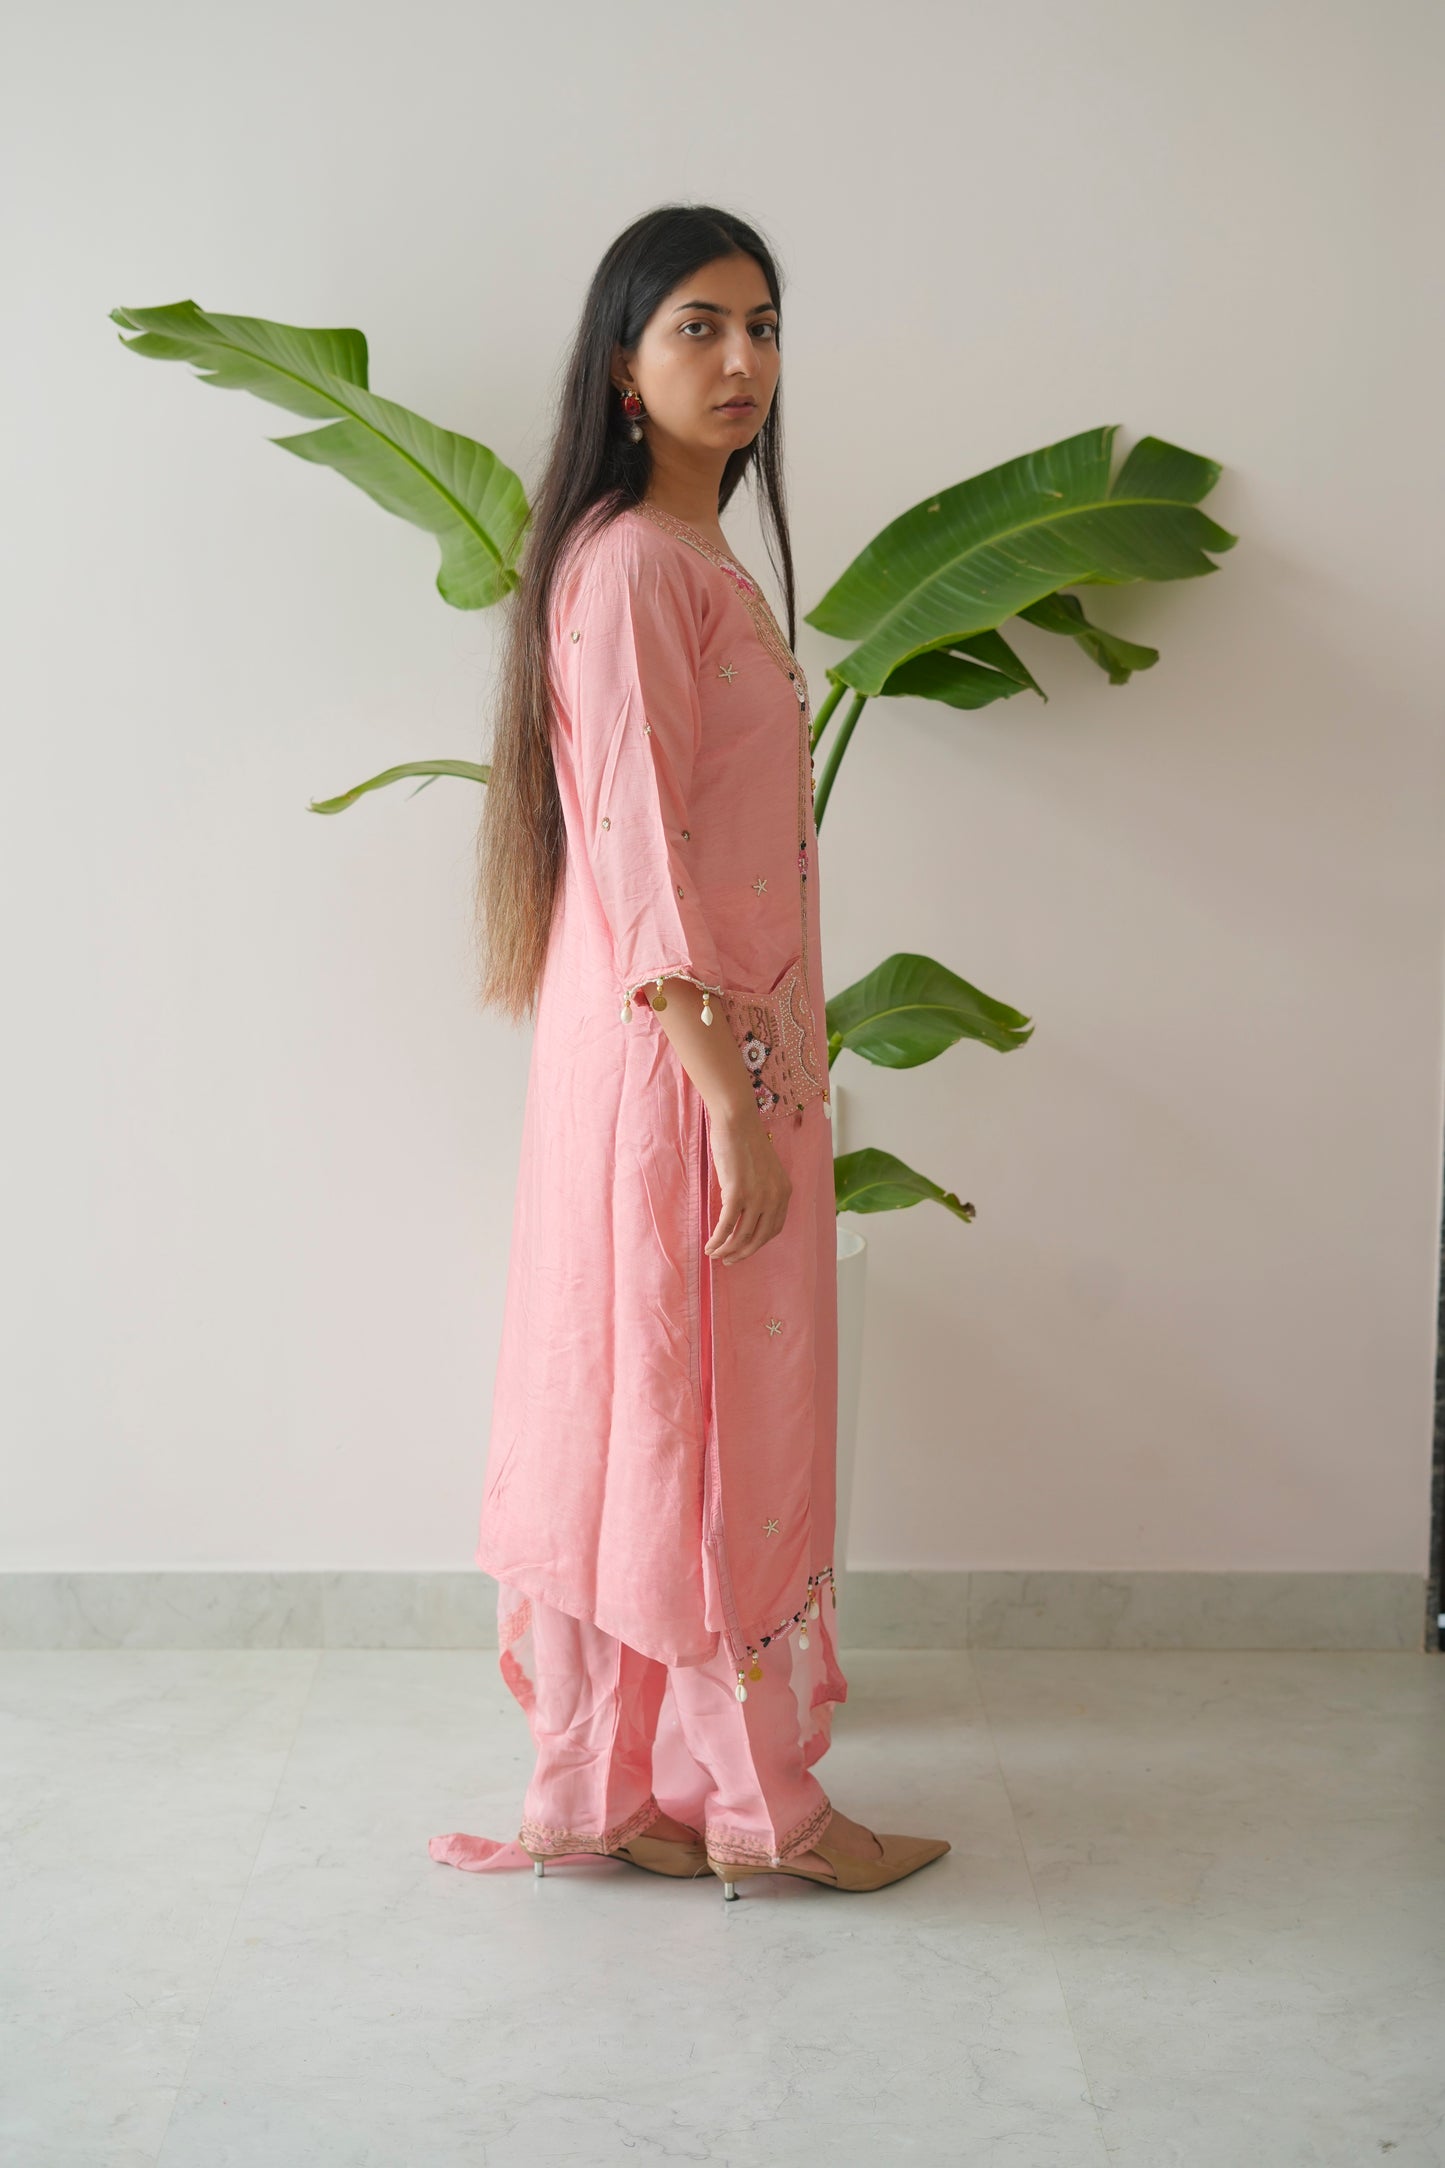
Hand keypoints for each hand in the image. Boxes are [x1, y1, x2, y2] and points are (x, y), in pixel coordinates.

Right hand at [705, 1102, 791, 1262]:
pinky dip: (717, 1240)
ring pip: (741, 1236)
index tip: (744, 1250)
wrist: (737, 1122)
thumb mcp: (765, 1170)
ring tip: (715, 1255)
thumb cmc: (746, 1141)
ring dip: (727, 1250)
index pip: (774, 1229)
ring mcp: (757, 1197)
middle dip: (742, 1254)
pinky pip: (726, 1226)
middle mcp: (775, 1197)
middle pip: (759, 1238)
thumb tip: (747, 1213)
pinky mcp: (737, 1194)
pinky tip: (709, 1246)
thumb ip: (763, 1190)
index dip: (758, 1244)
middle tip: (729, 1261)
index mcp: (784, 1192)